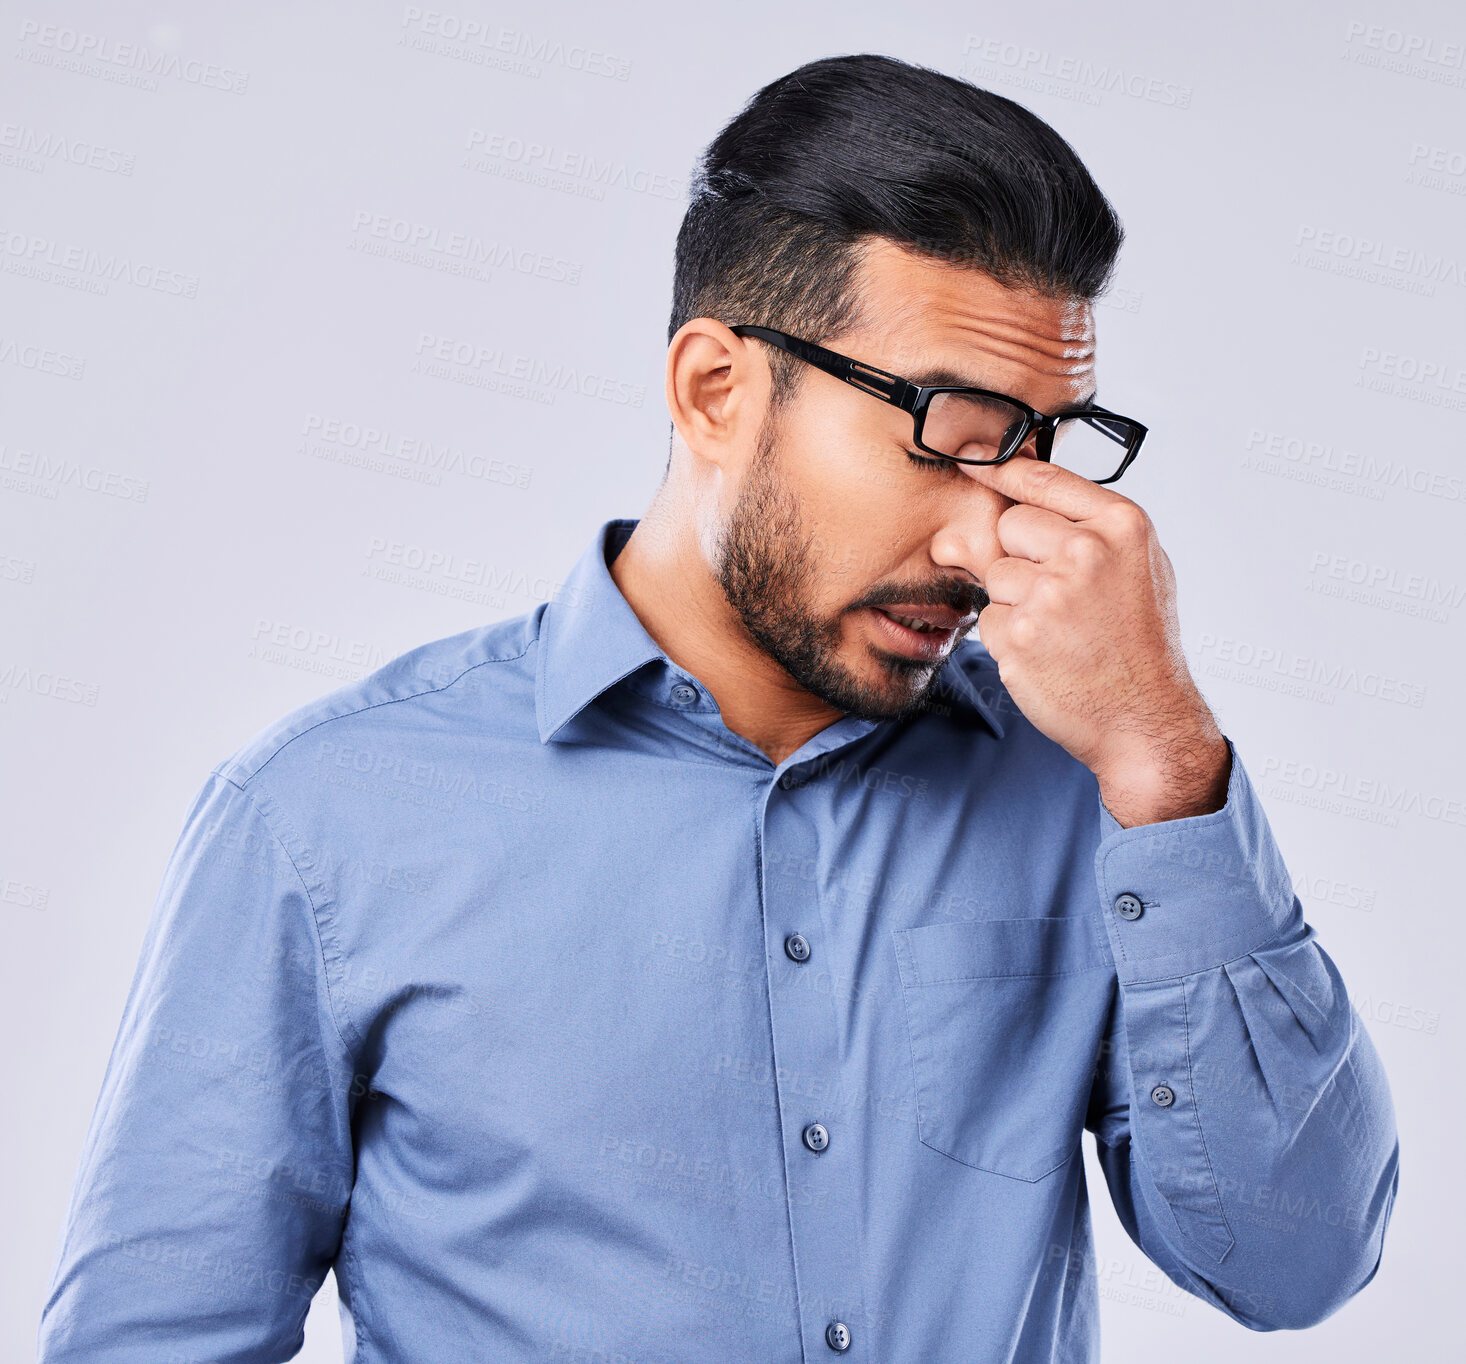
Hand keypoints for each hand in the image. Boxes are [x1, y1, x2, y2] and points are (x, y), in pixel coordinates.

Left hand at [961, 454, 1229, 826]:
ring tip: (1060, 629)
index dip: (1003, 469)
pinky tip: (1047, 654)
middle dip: (1020, 554)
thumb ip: (1078, 528)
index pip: (1044, 478)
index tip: (975, 459)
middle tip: (1059, 594)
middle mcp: (1086, 553)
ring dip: (1014, 601)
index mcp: (1121, 526)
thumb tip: (1012, 496)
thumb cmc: (1139, 640)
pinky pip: (989, 619)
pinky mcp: (1020, 636)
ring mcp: (1050, 595)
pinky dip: (1008, 638)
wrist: (1145, 717)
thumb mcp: (1134, 567)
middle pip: (1009, 524)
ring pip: (995, 574)